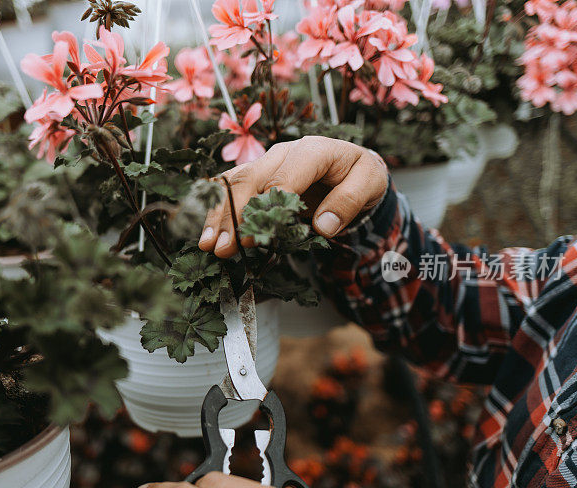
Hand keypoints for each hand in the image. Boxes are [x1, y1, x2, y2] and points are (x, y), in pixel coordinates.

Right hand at [199, 136, 387, 257]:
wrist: (352, 165)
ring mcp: (266, 163)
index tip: (254, 236)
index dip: (266, 207)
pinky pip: (229, 187)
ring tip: (208, 244)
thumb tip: (323, 226)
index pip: (283, 177)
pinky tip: (206, 231)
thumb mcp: (370, 183)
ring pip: (234, 184)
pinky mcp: (256, 175)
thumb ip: (349, 202)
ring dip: (218, 215)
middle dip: (233, 215)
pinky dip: (216, 209)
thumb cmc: (359, 174)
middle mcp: (283, 152)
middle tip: (223, 247)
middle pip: (250, 179)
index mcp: (313, 150)